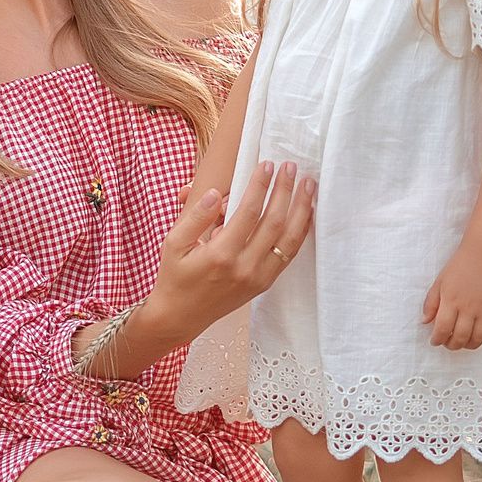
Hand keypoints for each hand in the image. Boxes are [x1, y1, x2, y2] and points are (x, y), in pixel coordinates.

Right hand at [139, 159, 314, 338]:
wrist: (180, 316)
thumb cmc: (175, 276)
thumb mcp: (173, 243)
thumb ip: (195, 217)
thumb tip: (214, 194)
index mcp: (221, 254)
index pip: (248, 212)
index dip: (260, 186)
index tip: (267, 164)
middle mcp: (244, 267)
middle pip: (273, 222)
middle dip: (284, 191)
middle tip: (290, 167)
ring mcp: (258, 277)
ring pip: (289, 239)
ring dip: (301, 209)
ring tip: (308, 185)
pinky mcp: (264, 283)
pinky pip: (289, 255)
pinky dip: (300, 232)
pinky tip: (305, 214)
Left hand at [423, 245, 481, 349]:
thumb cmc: (459, 267)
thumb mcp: (439, 282)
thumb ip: (431, 303)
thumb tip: (425, 322)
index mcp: (451, 300)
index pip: (443, 329)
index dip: (437, 339)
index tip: (435, 341)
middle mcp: (469, 307)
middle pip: (461, 337)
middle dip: (452, 345)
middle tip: (448, 343)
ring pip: (479, 338)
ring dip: (469, 345)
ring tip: (463, 341)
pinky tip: (481, 335)